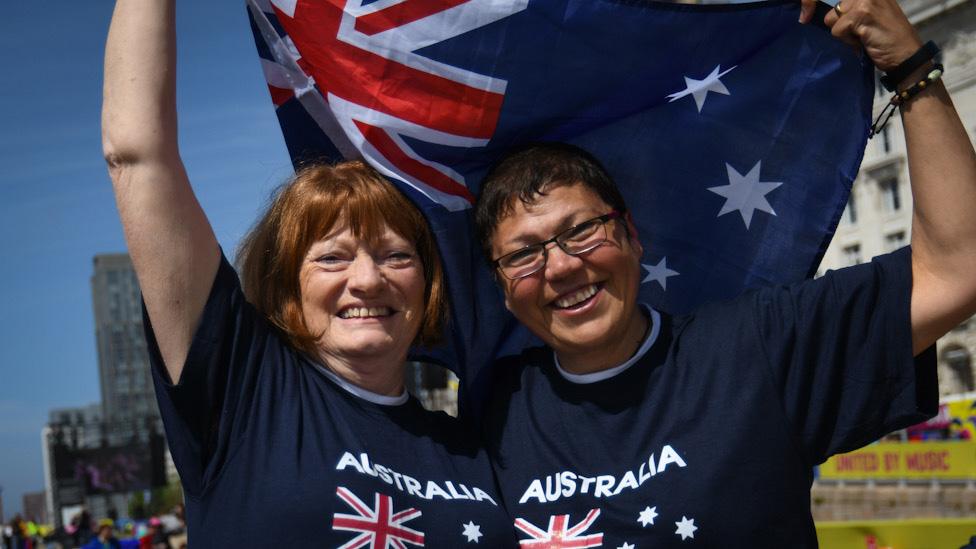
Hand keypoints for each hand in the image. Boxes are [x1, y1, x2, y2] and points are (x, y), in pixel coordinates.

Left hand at [799, 0, 922, 71]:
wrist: (907, 55)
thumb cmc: (887, 38)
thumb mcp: (870, 16)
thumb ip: (852, 9)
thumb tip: (817, 11)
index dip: (814, 3)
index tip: (807, 16)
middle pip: (831, 8)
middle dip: (839, 25)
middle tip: (859, 33)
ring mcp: (866, 0)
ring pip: (831, 19)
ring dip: (843, 34)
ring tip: (862, 37)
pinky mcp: (862, 14)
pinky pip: (837, 30)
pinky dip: (847, 41)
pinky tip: (863, 42)